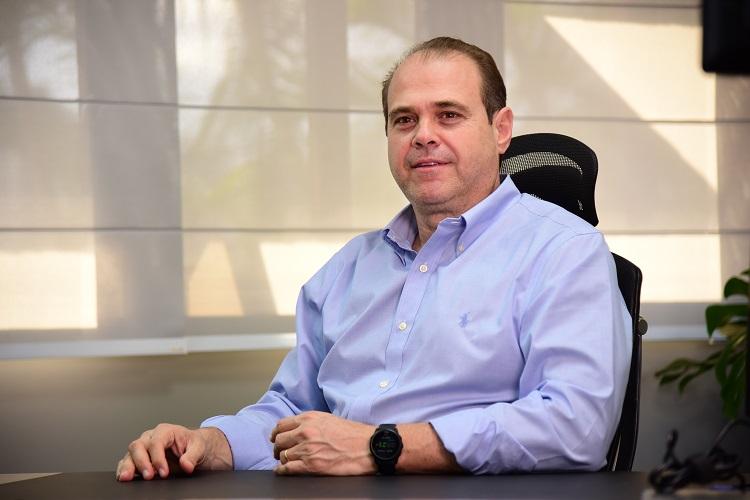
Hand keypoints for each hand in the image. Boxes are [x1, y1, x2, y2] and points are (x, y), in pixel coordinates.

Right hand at [116, 424, 231, 480]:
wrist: (194, 448)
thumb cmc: (194, 444)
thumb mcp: (199, 447)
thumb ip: (193, 455)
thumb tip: (186, 465)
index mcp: (166, 431)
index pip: (156, 442)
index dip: (158, 458)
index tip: (164, 472)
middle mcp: (151, 437)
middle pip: (139, 446)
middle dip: (141, 462)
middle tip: (148, 476)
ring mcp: (144, 448)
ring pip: (130, 453)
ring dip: (128, 466)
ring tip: (127, 478)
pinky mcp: (139, 458)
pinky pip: (126, 461)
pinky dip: (123, 469)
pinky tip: (124, 478)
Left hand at [270, 411, 375, 474]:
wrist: (368, 446)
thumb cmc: (353, 434)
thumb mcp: (329, 419)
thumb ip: (311, 423)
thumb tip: (297, 429)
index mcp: (309, 418)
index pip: (282, 425)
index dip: (276, 433)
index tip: (276, 438)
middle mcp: (305, 432)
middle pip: (279, 441)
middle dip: (278, 447)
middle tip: (279, 452)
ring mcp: (307, 449)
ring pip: (282, 455)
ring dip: (283, 459)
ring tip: (286, 462)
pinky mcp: (312, 465)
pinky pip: (287, 469)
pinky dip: (282, 471)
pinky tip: (282, 471)